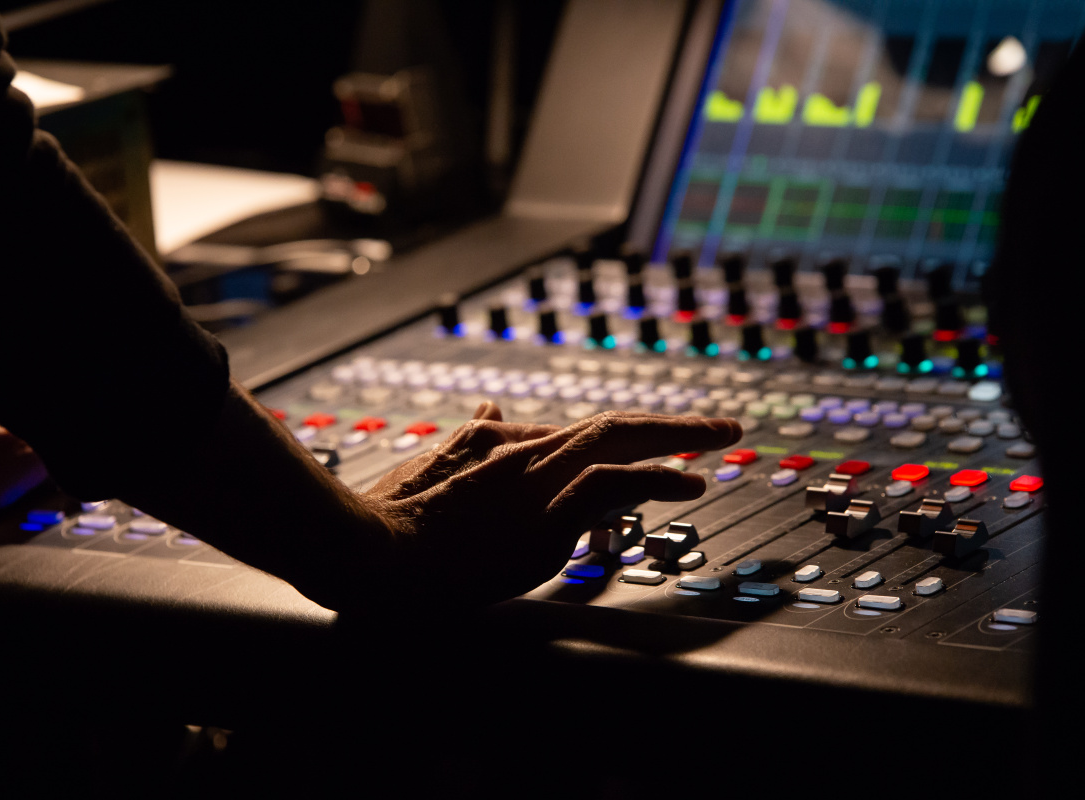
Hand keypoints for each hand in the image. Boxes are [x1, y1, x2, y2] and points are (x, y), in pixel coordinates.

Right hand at [350, 402, 742, 611]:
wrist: (366, 555)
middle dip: (668, 426)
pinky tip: (687, 482)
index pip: (579, 437)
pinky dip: (651, 478)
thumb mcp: (430, 469)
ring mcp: (533, 488)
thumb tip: (493, 406)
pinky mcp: (537, 521)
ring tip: (718, 439)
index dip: (626, 440)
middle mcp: (526, 460)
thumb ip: (468, 440)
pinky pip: (606, 486)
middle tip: (717, 426)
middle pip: (611, 427)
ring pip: (616, 444)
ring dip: (673, 439)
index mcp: (504, 452)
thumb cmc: (389, 519)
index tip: (664, 449)